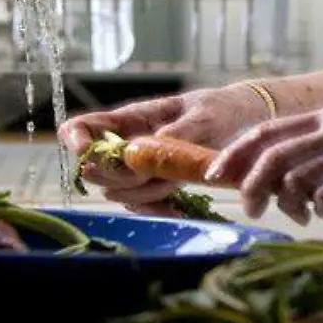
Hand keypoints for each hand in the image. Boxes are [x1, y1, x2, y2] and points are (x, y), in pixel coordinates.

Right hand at [57, 86, 266, 214]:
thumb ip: (175, 134)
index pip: (82, 128)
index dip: (75, 142)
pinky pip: (143, 207)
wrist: (246, 124)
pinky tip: (180, 211)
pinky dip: (158, 211)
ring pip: (118, 192)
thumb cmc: (221, 111)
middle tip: (152, 170)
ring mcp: (141, 168)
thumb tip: (146, 149)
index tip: (87, 154)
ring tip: (177, 183)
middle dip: (118, 175)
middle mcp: (129, 145)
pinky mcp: (157, 187)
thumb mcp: (204, 116)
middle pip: (95, 169)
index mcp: (132, 119)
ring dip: (142, 195)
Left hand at [203, 105, 322, 224]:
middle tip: (249, 208)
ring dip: (295, 204)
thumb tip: (273, 184)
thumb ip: (317, 159)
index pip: (268, 131)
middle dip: (253, 184)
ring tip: (308, 214)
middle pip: (275, 155)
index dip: (236, 153)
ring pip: (300, 178)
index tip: (215, 174)